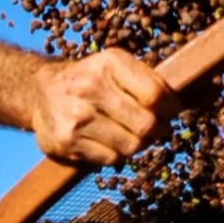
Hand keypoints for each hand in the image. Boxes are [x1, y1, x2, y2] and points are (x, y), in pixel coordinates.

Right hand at [31, 48, 179, 164]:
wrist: (40, 91)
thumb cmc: (88, 78)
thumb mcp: (115, 65)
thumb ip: (147, 80)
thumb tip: (184, 103)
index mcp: (109, 63)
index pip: (155, 94)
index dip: (171, 108)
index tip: (172, 112)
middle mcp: (91, 87)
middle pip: (146, 124)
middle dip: (157, 130)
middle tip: (155, 129)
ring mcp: (77, 116)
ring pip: (131, 145)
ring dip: (137, 144)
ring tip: (131, 134)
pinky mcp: (67, 141)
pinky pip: (111, 159)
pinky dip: (117, 154)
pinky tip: (110, 142)